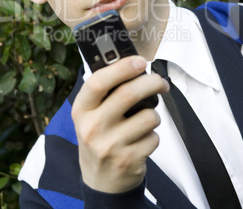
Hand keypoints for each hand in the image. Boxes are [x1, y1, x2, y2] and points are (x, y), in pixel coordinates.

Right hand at [71, 56, 168, 193]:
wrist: (100, 181)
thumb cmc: (98, 138)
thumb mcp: (90, 115)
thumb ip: (105, 92)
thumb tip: (131, 65)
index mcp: (81, 110)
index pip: (98, 82)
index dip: (121, 68)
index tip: (139, 61)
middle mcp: (92, 127)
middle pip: (128, 94)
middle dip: (152, 83)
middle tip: (160, 83)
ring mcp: (110, 145)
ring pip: (148, 116)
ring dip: (154, 115)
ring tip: (146, 120)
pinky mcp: (128, 160)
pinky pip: (154, 137)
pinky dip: (153, 135)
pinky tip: (142, 140)